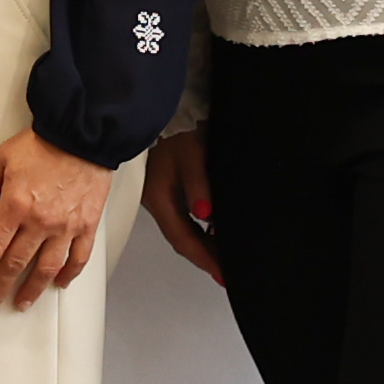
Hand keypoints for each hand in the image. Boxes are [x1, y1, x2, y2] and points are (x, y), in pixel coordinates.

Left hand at [0, 129, 114, 307]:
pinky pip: (78, 258)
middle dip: (1, 286)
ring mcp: (65, 227)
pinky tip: (60, 285)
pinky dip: (69, 274)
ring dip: (33, 289)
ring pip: (46, 268)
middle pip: (16, 263)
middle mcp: (40, 222)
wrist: (83, 135)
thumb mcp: (3, 158)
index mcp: (15, 206)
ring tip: (22, 303)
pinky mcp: (86, 226)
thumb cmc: (43, 145)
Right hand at [139, 126, 223, 285]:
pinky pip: (185, 218)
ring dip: (203, 246)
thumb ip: (198, 184)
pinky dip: (201, 230)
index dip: (204, 259)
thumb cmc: (176, 128)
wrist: (166, 109)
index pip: (183, 238)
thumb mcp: (190, 155)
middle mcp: (158, 201)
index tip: (221, 274)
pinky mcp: (169, 189)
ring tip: (224, 257)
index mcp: (160, 197)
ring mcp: (162, 196)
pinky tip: (214, 231)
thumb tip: (205, 212)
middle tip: (225, 274)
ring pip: (184, 230)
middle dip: (204, 258)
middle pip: (182, 239)